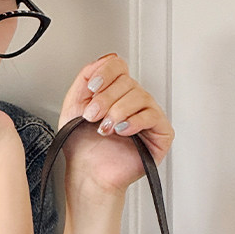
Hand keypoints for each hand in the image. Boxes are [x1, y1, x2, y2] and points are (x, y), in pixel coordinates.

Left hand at [58, 54, 173, 196]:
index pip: (119, 66)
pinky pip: (153, 116)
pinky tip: (122, 131)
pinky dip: (134, 122)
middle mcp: (133, 102)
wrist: (88, 174)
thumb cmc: (82, 147)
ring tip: (106, 129)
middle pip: (128, 81)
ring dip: (117, 112)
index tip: (92, 89)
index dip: (106, 73)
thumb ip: (85, 78)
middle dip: (106, 99)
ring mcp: (148, 116)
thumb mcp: (74, 105)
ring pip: (140, 97)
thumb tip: (105, 59)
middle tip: (92, 116)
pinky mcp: (161, 133)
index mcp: (115, 93)